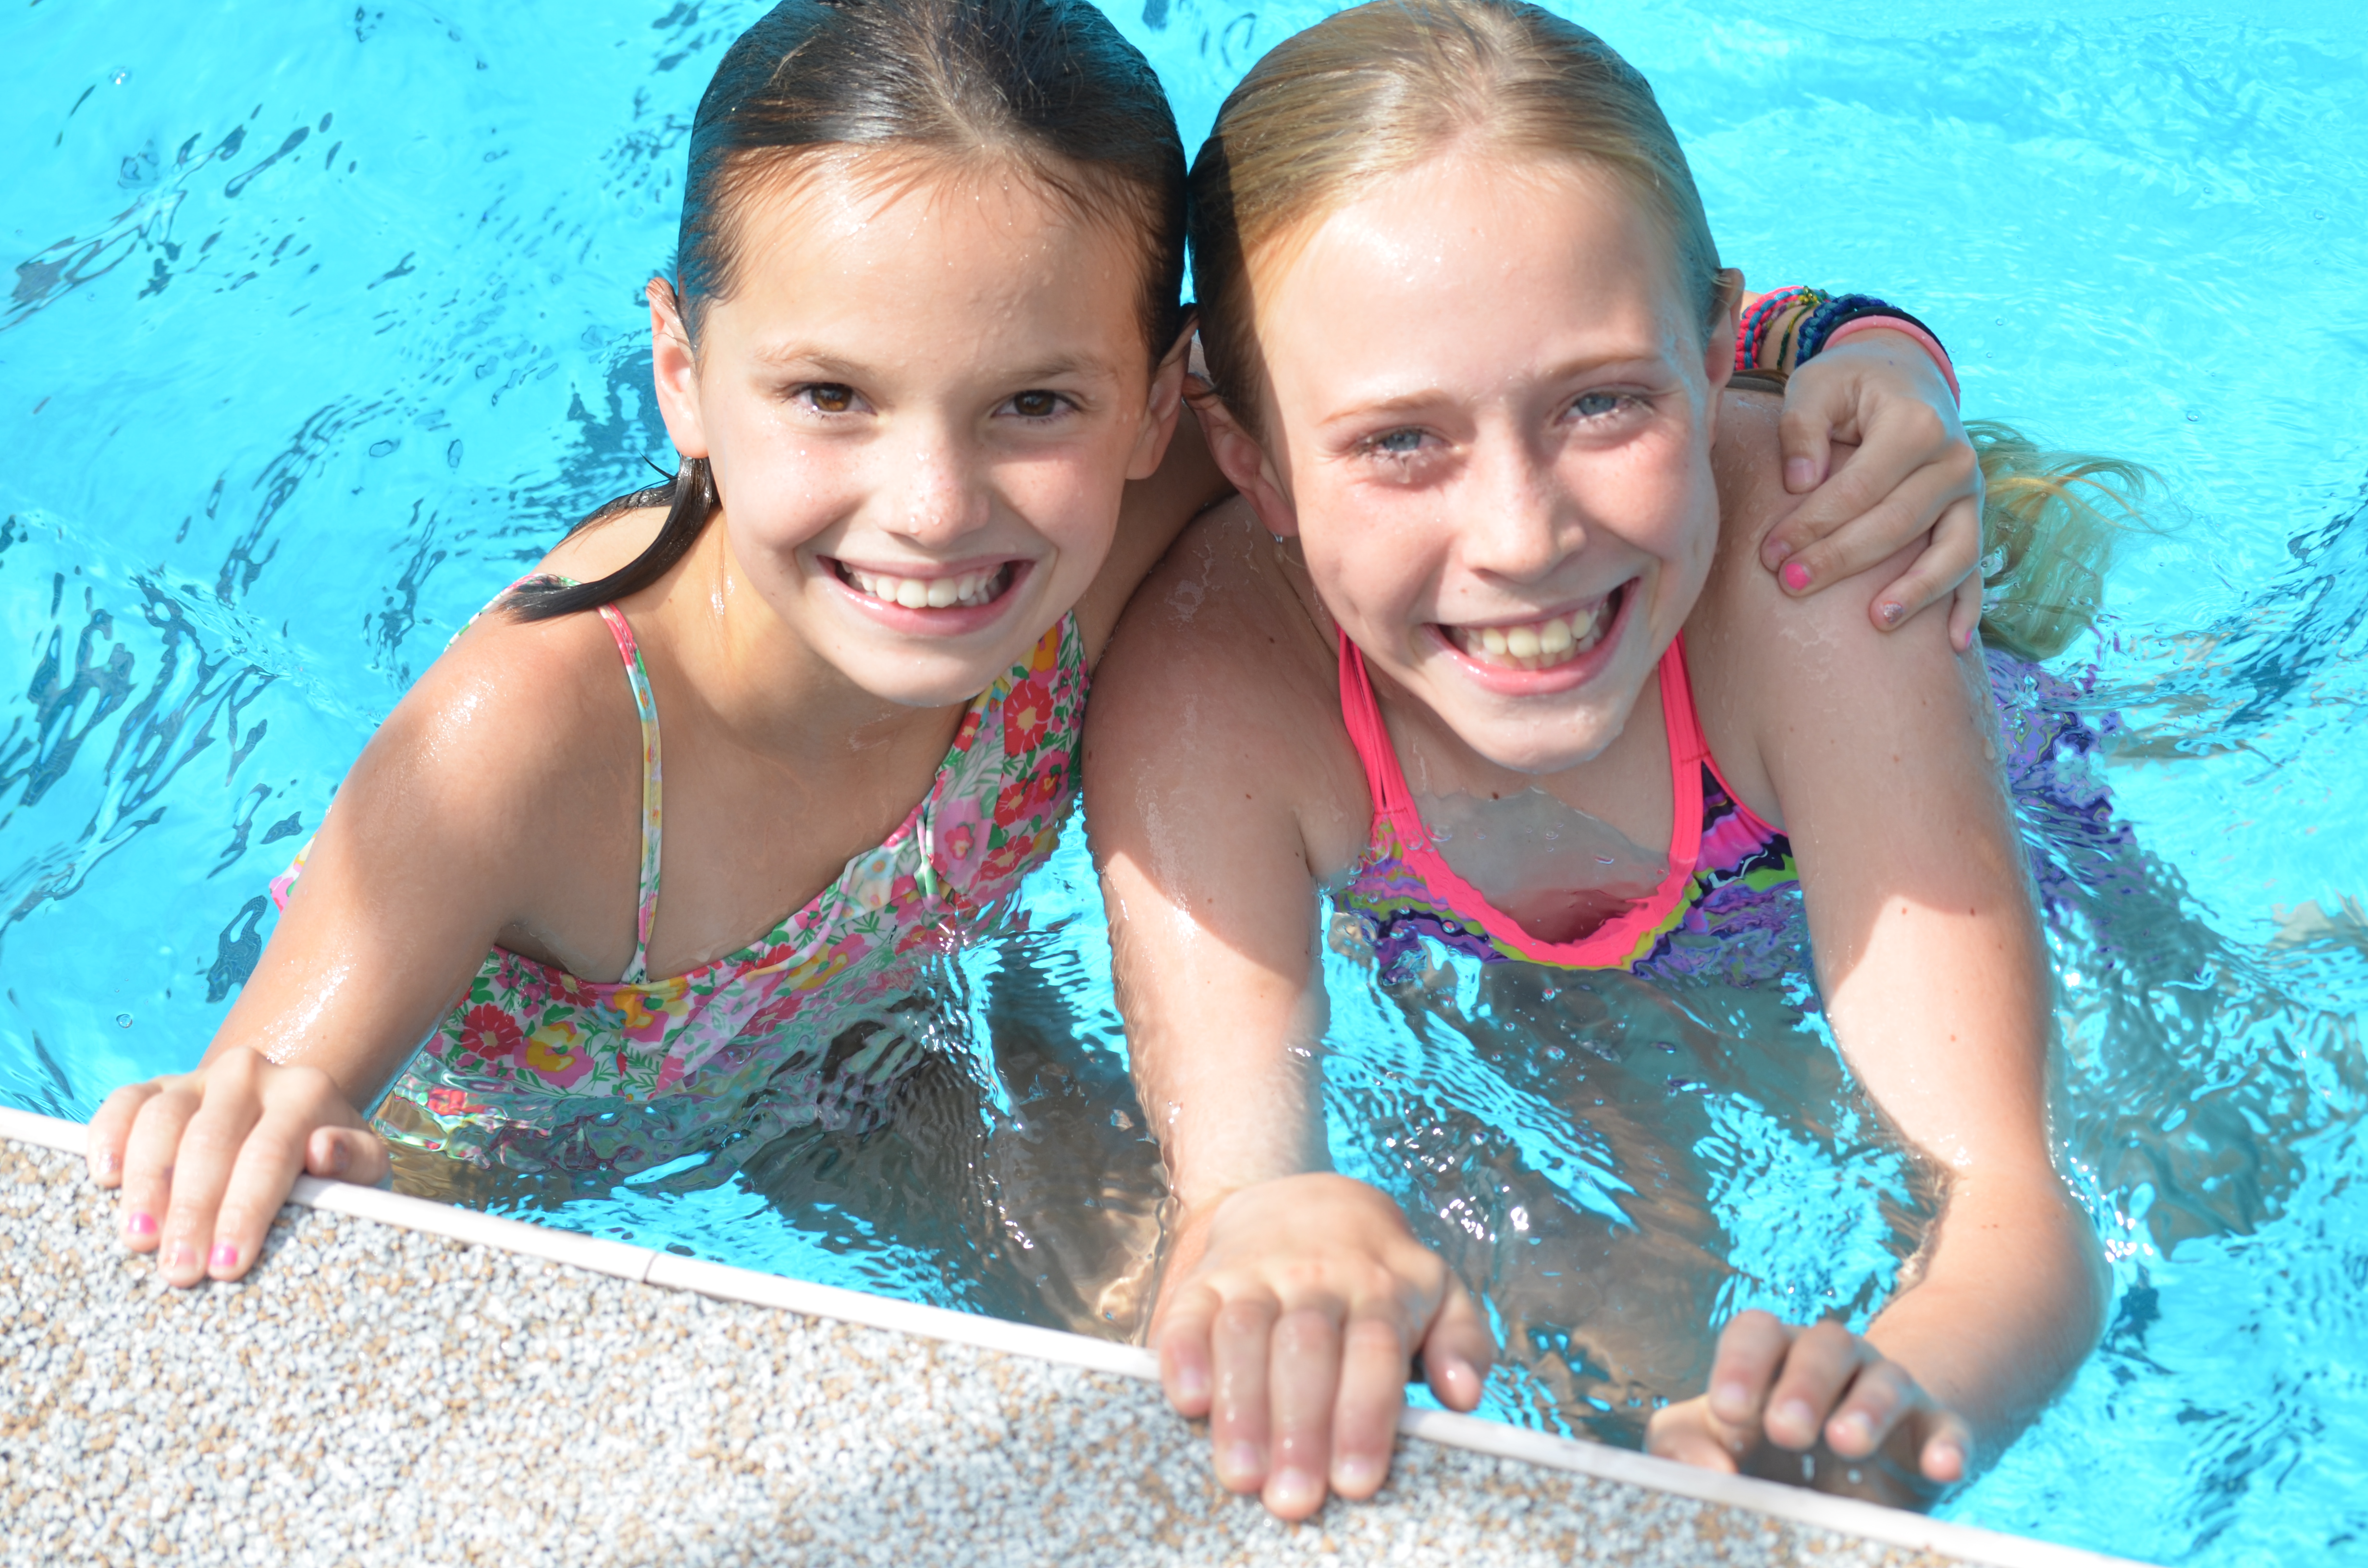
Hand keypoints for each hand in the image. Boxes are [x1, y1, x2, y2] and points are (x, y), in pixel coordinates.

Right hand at [87, 1045, 391, 1285]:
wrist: (291, 1120)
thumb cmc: (329, 1163)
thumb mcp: (362, 1167)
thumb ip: (357, 1162)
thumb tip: (324, 1152)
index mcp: (306, 1093)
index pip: (269, 1155)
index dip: (244, 1211)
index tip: (226, 1266)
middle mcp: (249, 1075)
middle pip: (211, 1142)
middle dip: (192, 1211)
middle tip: (178, 1270)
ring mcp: (198, 1078)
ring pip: (162, 1121)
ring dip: (147, 1183)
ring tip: (139, 1239)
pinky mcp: (156, 1087)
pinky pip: (124, 1103)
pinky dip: (109, 1136)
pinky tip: (105, 1178)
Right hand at [1154, 1173, 1494, 1519]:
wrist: (1305, 1201)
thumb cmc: (1379, 1273)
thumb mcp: (1440, 1292)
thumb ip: (1463, 1342)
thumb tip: (1465, 1395)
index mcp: (1381, 1288)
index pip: (1374, 1351)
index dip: (1364, 1415)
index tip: (1357, 1481)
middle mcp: (1318, 1276)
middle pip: (1308, 1348)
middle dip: (1300, 1427)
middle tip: (1294, 1498)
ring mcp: (1256, 1273)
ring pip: (1245, 1332)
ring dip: (1241, 1405)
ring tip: (1241, 1474)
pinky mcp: (1205, 1279)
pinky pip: (1189, 1312)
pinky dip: (1183, 1355)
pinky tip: (1187, 1400)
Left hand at [1646, 1312, 1971, 1505]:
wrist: (1859, 1460)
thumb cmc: (1765, 1447)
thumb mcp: (1715, 1439)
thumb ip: (1684, 1446)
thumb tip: (1706, 1474)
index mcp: (1773, 1355)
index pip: (1757, 1332)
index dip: (1741, 1363)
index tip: (1727, 1411)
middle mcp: (1832, 1361)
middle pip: (1822, 1346)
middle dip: (1802, 1385)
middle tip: (1784, 1430)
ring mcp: (1889, 1392)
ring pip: (1885, 1379)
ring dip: (1867, 1408)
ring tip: (1847, 1442)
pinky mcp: (1936, 1431)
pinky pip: (1946, 1427)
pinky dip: (1946, 1444)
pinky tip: (1942, 1467)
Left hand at [1762, 332, 1984, 650]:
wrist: (1905, 374)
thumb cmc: (1849, 385)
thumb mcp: (1816, 385)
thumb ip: (1801, 426)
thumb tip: (1799, 483)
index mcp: (1915, 424)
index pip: (1857, 488)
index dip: (1812, 524)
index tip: (1769, 555)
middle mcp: (1954, 458)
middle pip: (1896, 523)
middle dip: (1841, 560)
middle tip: (1791, 586)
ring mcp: (1970, 492)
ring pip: (1951, 551)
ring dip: (1915, 591)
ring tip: (1876, 621)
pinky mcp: (1973, 516)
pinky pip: (1976, 565)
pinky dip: (1968, 605)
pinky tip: (1952, 643)